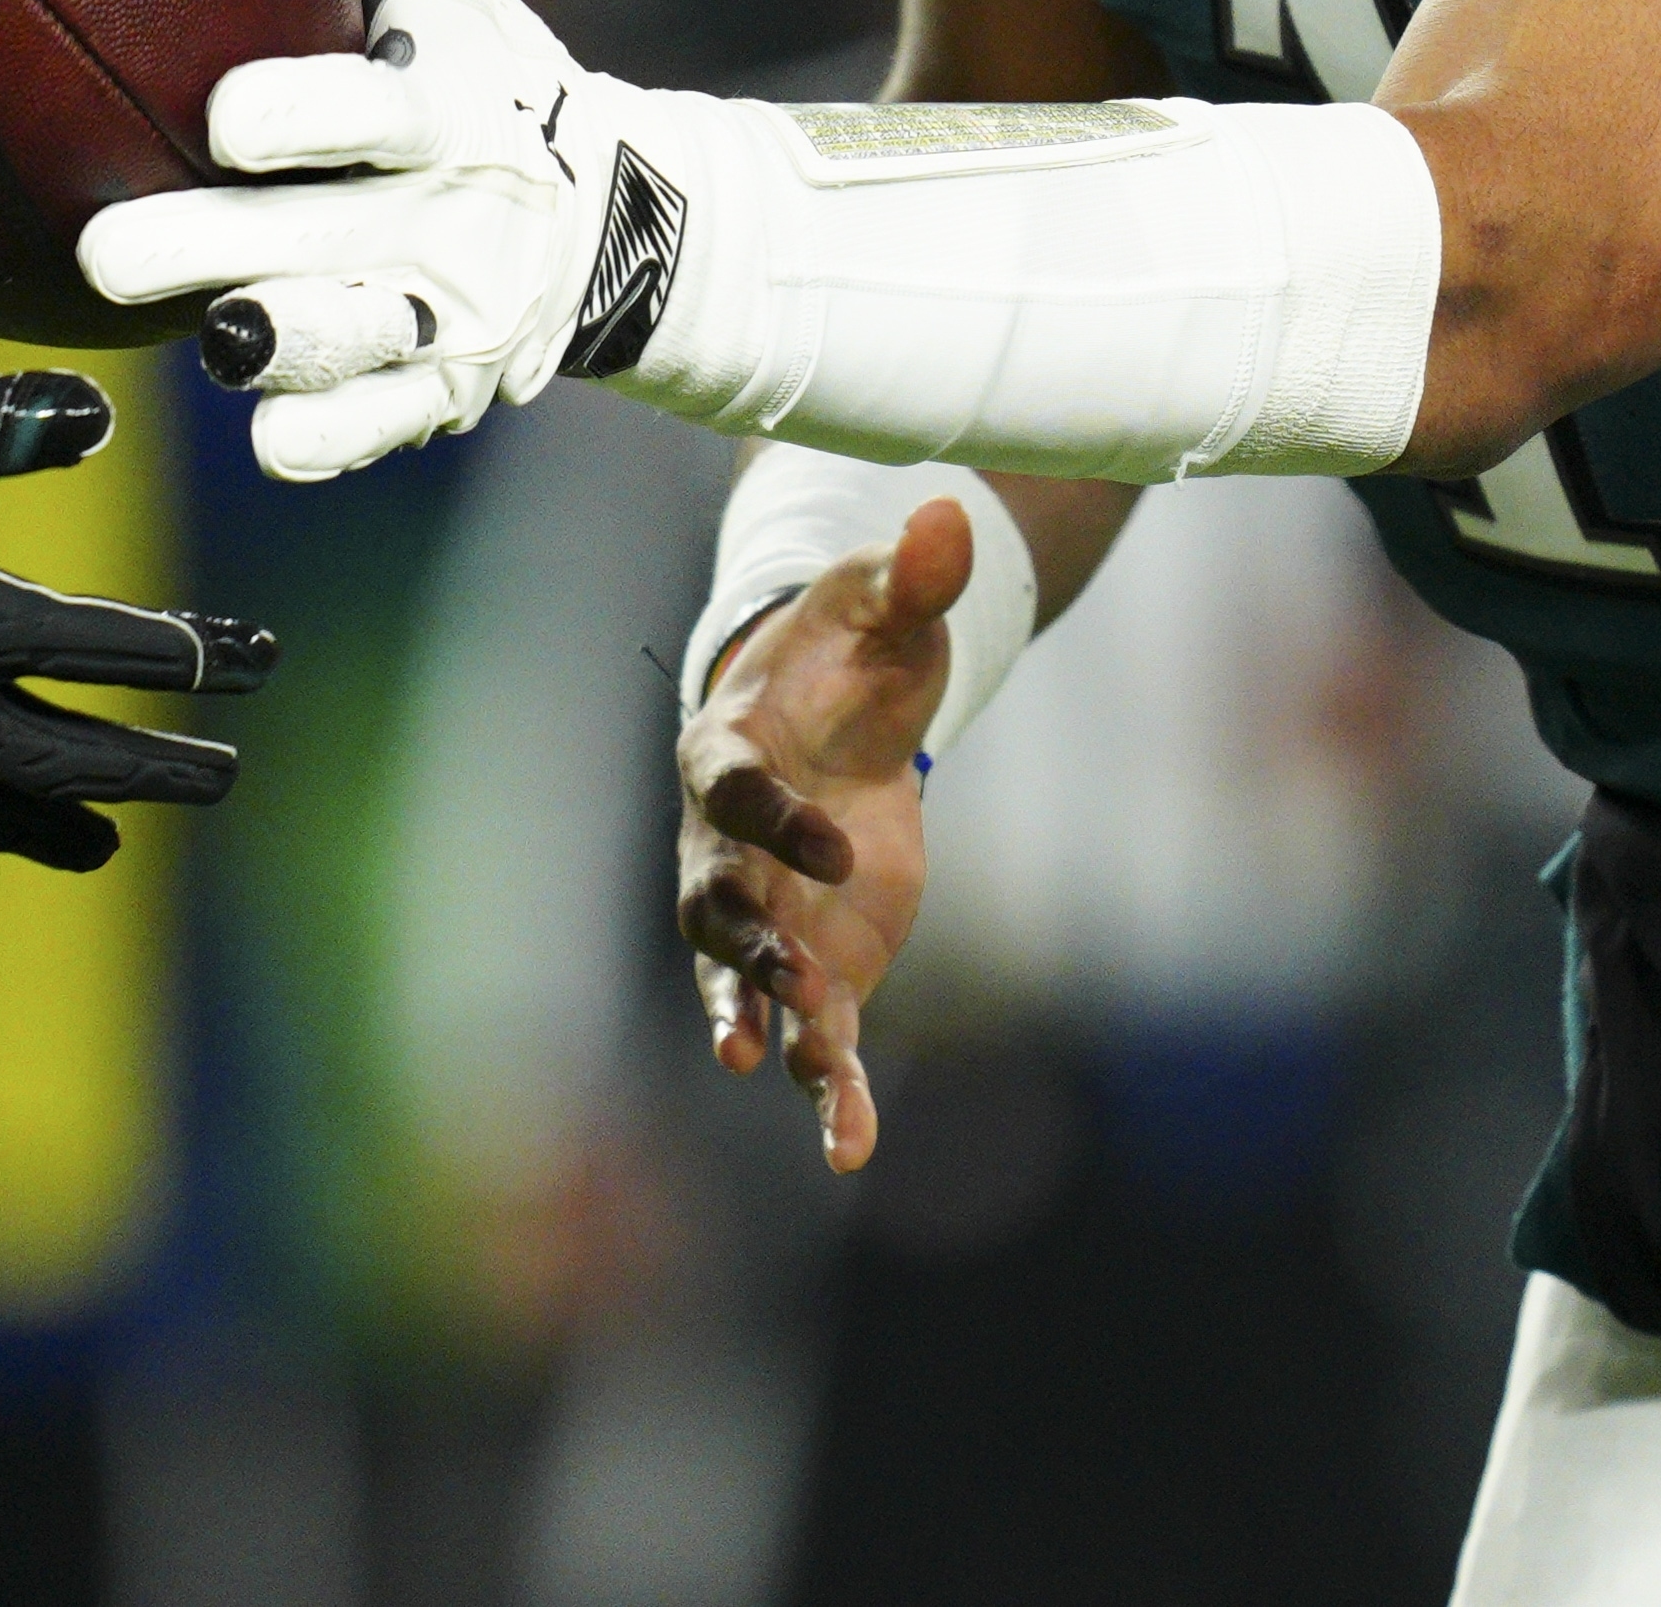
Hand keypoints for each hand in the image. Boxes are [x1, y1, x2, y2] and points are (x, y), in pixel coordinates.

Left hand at [69, 0, 719, 478]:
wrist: (620, 215)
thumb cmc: (478, 64)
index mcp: (446, 102)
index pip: (375, 111)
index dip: (304, 114)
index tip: (224, 113)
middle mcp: (450, 214)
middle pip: (326, 240)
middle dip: (213, 248)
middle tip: (105, 251)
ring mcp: (449, 312)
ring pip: (351, 342)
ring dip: (277, 348)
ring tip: (209, 339)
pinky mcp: (442, 392)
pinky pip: (374, 428)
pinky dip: (322, 435)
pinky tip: (271, 430)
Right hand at [674, 497, 967, 1171]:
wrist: (842, 718)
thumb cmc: (849, 651)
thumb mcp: (883, 608)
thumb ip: (911, 576)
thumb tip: (945, 512)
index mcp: (726, 751)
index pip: (731, 792)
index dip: (779, 819)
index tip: (847, 841)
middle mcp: (723, 847)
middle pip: (715, 906)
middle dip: (750, 948)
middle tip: (797, 982)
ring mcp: (764, 914)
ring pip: (743, 983)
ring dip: (767, 1025)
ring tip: (796, 1076)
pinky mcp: (816, 963)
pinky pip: (810, 1036)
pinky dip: (827, 1088)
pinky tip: (849, 1148)